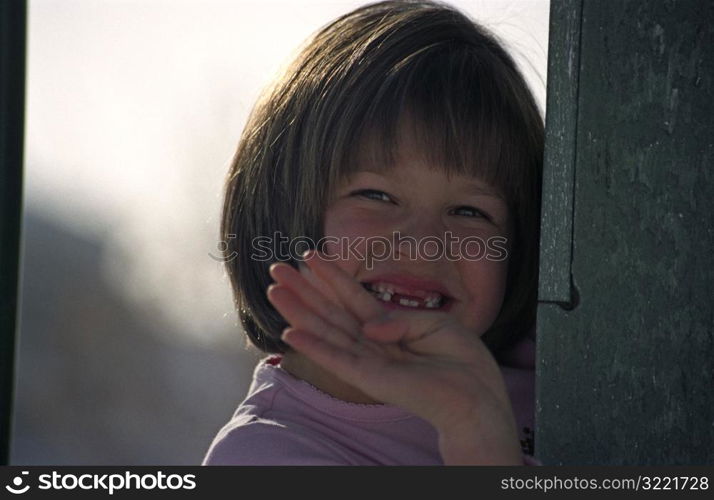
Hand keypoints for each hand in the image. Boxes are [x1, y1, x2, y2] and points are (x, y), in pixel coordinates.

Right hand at [266, 249, 521, 463]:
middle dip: (303, 290)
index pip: (351, 296)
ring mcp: (367, 360)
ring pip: (325, 331)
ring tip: (274, 290)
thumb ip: (400, 318)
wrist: (476, 394)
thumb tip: (369, 325)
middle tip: (276, 268)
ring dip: (298, 312)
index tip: (309, 255)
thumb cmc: (461, 360)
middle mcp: (371, 341)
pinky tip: (290, 334)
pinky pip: (337, 360)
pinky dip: (314, 348)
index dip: (330, 275)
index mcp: (387, 326)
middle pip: (330, 311)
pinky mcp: (370, 378)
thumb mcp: (436, 323)